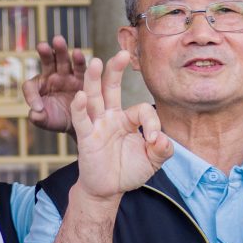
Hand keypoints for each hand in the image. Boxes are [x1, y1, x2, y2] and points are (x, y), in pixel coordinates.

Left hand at [23, 35, 86, 136]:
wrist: (79, 123)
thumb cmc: (58, 120)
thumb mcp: (46, 121)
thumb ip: (38, 118)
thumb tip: (34, 113)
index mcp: (39, 87)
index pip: (30, 86)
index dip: (31, 95)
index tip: (37, 107)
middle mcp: (52, 77)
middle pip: (47, 62)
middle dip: (44, 53)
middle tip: (42, 46)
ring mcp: (68, 76)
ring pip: (63, 60)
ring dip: (60, 51)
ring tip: (58, 41)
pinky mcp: (83, 79)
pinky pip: (81, 68)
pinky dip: (79, 60)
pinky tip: (77, 53)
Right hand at [71, 47, 170, 200]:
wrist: (109, 189)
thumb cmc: (129, 171)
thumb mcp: (153, 160)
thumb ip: (162, 149)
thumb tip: (162, 139)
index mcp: (127, 119)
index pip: (141, 109)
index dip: (152, 123)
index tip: (154, 141)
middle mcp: (110, 117)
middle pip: (111, 88)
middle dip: (115, 70)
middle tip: (121, 53)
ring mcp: (97, 125)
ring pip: (94, 97)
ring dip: (93, 79)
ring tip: (94, 61)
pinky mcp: (86, 137)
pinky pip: (81, 120)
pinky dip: (80, 108)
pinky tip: (80, 96)